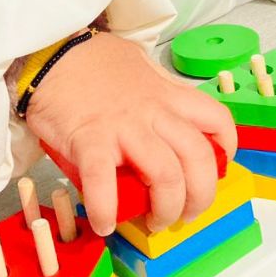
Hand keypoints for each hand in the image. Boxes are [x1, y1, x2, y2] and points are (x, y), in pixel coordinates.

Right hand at [24, 32, 236, 235]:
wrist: (49, 52)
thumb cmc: (90, 61)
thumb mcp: (137, 65)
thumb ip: (155, 87)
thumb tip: (164, 107)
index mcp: (167, 95)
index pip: (216, 118)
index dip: (226, 148)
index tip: (218, 168)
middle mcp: (154, 111)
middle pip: (198, 159)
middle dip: (201, 196)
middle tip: (187, 213)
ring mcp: (124, 126)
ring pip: (166, 176)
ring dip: (166, 209)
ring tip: (153, 222)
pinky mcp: (91, 139)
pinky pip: (105, 183)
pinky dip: (106, 211)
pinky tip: (103, 224)